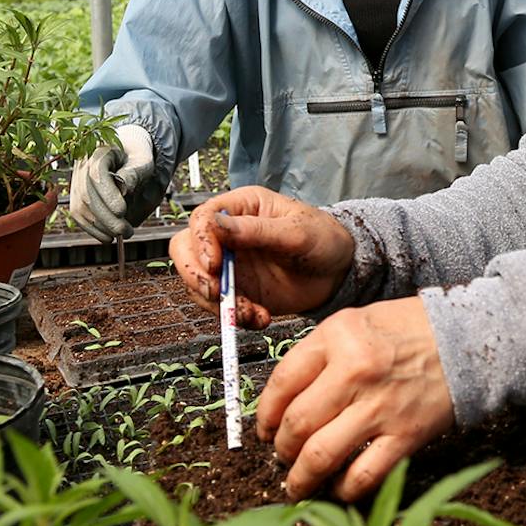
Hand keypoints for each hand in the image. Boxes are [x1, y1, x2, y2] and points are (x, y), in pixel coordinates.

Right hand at [66, 125, 162, 239]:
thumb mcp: (142, 159)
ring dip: (100, 226)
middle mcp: (82, 165)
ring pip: (80, 208)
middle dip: (106, 218)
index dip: (107, 194)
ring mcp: (76, 180)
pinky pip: (78, 215)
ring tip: (122, 234)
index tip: (122, 211)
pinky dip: (92, 229)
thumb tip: (124, 188)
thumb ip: (135, 172)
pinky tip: (108, 237)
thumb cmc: (136, 156)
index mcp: (98, 151)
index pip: (96, 173)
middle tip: (127, 231)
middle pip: (86, 194)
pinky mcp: (75, 195)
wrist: (125, 153)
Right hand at [170, 185, 353, 327]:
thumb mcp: (297, 231)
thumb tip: (218, 226)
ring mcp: (230, 265)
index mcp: (242, 207)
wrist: (340, 272)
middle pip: (185, 250)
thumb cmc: (324, 238)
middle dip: (195, 274)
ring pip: (198, 283)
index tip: (214, 264)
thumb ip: (257, 230)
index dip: (201, 241)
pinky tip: (259, 318)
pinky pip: (219, 307)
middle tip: (216, 292)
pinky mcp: (238, 291)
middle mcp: (228, 235)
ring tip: (251, 312)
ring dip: (218, 303)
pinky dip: (234, 317)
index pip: (203, 218)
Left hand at [256, 298, 455, 500]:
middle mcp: (354, 371)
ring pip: (321, 456)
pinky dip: (343, 490)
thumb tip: (283, 402)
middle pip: (297, 424)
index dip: (264, 414)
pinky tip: (336, 489)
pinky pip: (363, 476)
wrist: (468, 338)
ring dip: (301, 478)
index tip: (265, 428)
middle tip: (281, 455)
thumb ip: (319, 354)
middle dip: (281, 449)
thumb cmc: (408, 329)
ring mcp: (381, 407)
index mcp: (337, 336)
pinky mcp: (406, 435)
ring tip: (296, 484)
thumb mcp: (355, 322)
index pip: (282, 383)